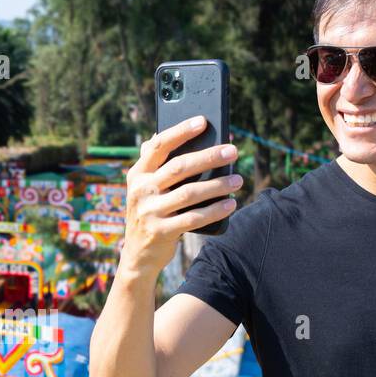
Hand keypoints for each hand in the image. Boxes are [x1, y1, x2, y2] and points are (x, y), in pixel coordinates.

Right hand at [121, 115, 241, 277]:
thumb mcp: (146, 189)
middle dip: (209, 157)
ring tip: (238, 180)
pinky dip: (214, 210)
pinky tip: (230, 204)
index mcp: (138, 174)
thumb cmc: (151, 213)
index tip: (202, 121)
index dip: (180, 131)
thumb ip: (158, 165)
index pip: (158, 145)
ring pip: (189, 193)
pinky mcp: (160, 232)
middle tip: (233, 151)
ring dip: (217, 185)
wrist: (138, 255)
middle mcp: (141, 190)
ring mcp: (149, 212)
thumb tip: (181, 136)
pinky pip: (193, 218)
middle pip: (179, 167)